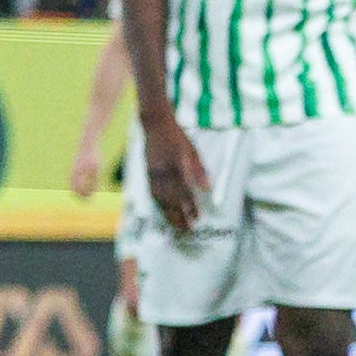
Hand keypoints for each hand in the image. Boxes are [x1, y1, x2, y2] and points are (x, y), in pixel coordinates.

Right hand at [140, 110, 211, 238]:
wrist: (155, 125)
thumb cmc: (178, 137)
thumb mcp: (193, 151)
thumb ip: (200, 171)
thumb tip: (208, 190)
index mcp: (178, 166)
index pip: (185, 191)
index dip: (191, 206)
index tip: (198, 218)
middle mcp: (164, 172)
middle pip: (172, 199)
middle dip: (179, 216)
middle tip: (187, 230)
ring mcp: (154, 173)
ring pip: (161, 199)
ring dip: (168, 214)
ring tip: (176, 226)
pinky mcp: (147, 173)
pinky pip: (153, 193)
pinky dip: (159, 205)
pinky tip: (165, 212)